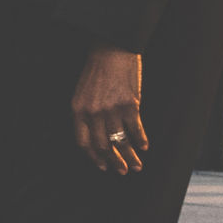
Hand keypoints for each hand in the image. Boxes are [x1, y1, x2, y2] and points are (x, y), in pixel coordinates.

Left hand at [71, 46, 146, 175]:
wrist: (111, 51)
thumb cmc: (96, 71)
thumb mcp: (81, 93)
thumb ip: (85, 114)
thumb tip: (96, 135)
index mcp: (78, 111)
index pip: (83, 143)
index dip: (93, 157)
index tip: (102, 166)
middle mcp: (93, 114)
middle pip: (103, 146)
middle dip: (114, 162)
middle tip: (123, 171)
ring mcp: (111, 110)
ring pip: (120, 141)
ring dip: (130, 157)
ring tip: (137, 166)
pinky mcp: (129, 105)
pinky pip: (135, 129)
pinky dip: (141, 140)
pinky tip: (144, 147)